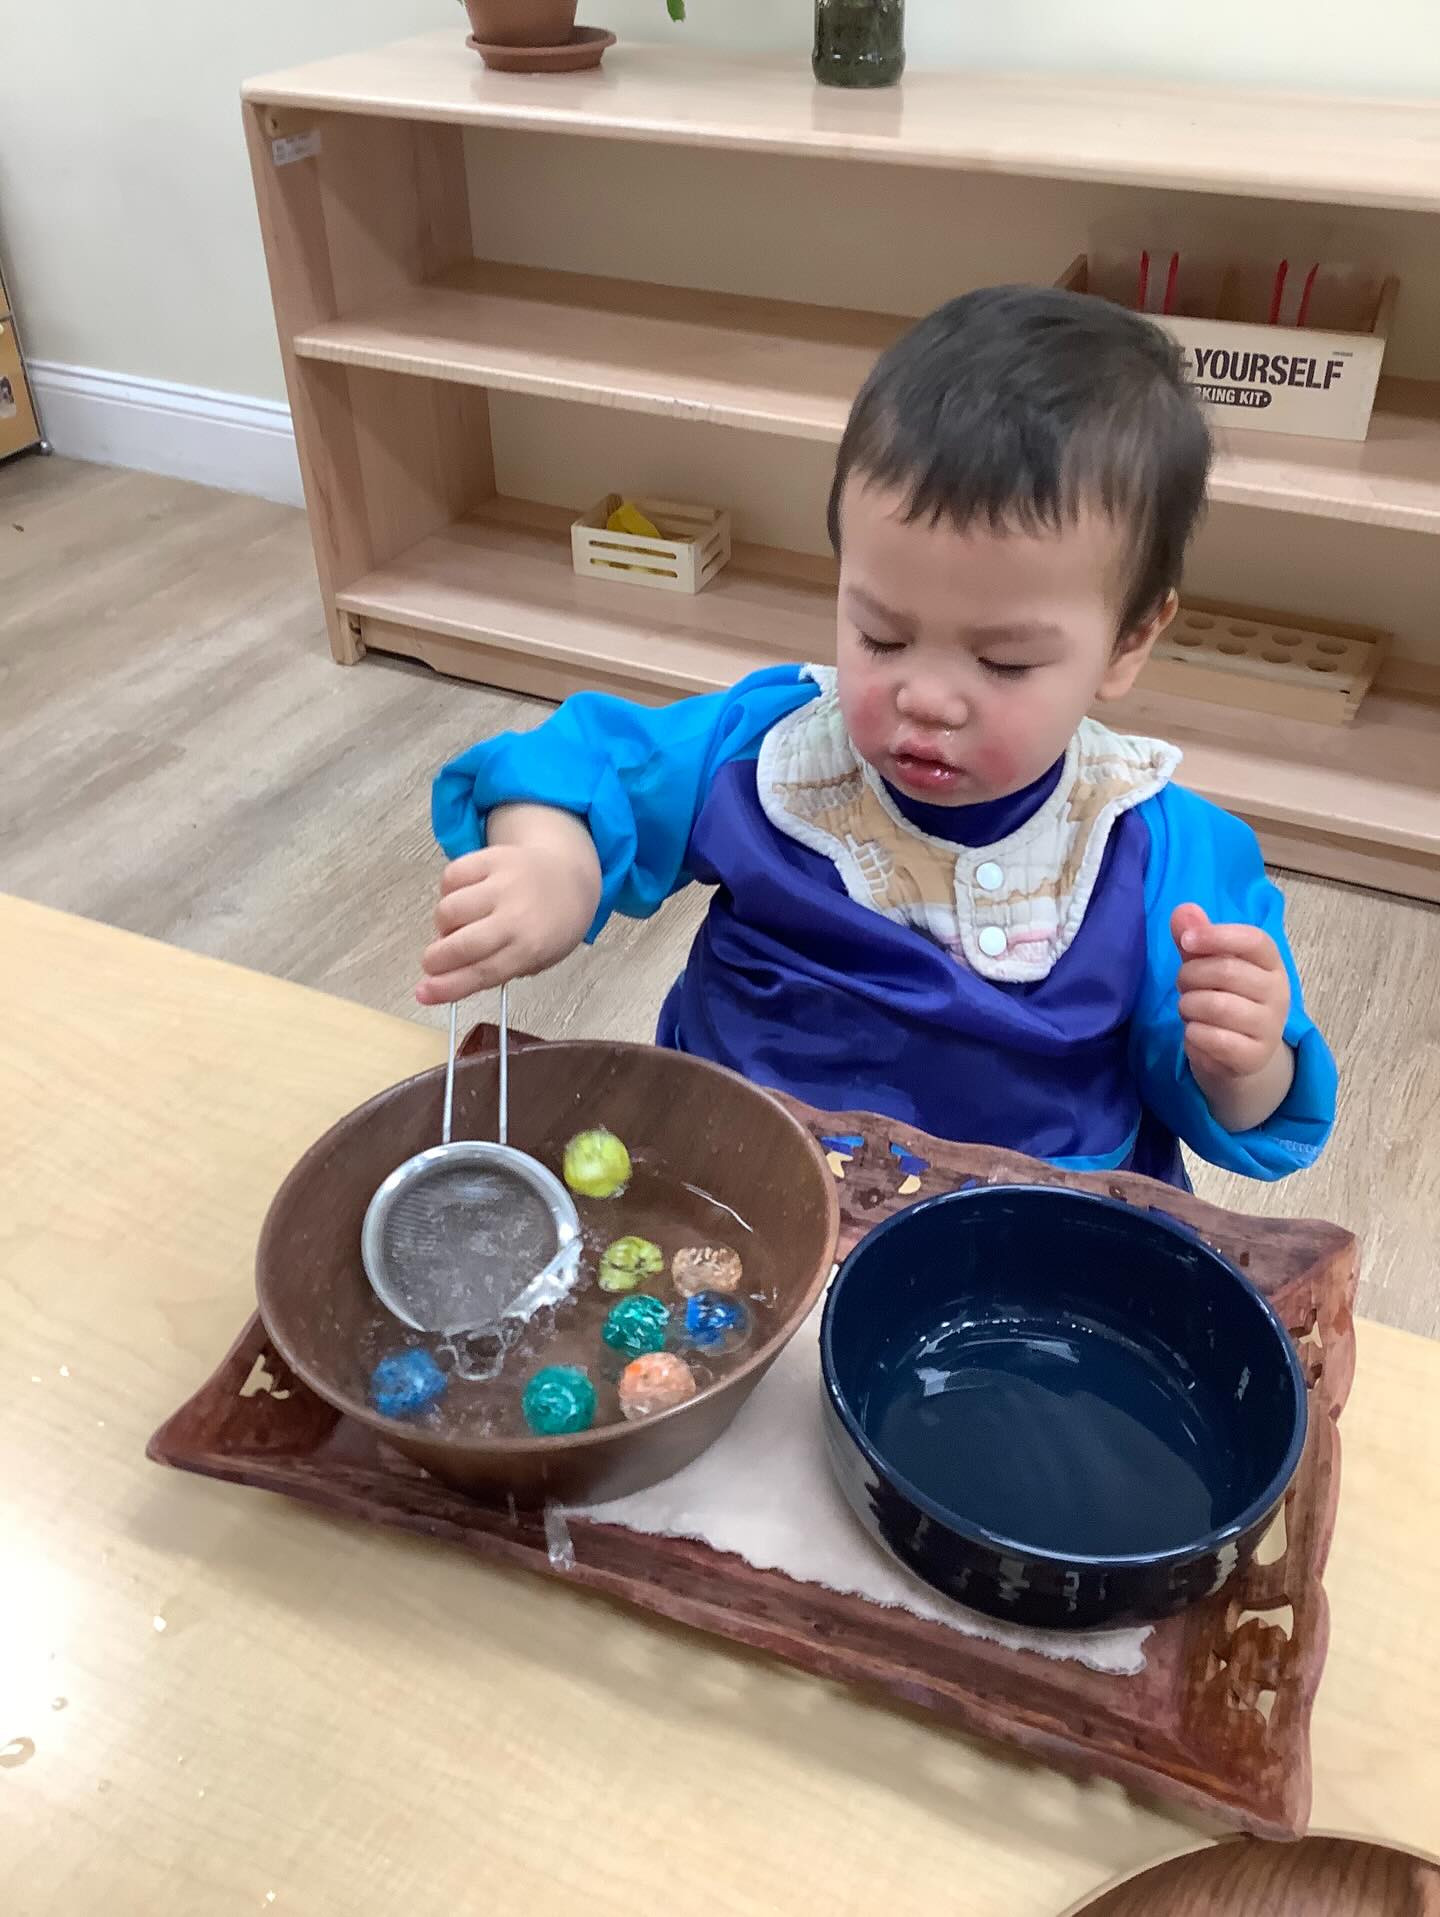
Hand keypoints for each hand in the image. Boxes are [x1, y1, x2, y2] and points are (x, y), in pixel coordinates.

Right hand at [417, 807, 600, 1004]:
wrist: (570, 877)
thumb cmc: (550, 925)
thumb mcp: (536, 959)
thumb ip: (494, 970)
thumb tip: (442, 980)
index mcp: (532, 948)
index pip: (482, 973)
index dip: (447, 987)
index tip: (423, 994)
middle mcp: (518, 915)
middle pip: (461, 944)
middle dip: (436, 959)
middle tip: (432, 962)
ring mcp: (504, 883)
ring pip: (449, 910)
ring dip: (443, 925)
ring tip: (457, 927)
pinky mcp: (493, 857)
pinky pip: (451, 876)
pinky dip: (447, 891)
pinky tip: (462, 898)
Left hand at [1171, 903, 1293, 1130]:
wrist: (1239, 1056)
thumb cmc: (1223, 999)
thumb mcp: (1208, 966)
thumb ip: (1195, 939)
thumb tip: (1183, 910)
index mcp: (1271, 964)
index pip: (1254, 940)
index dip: (1217, 936)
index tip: (1186, 941)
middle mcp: (1277, 993)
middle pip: (1227, 971)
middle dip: (1190, 975)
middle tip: (1183, 984)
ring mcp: (1269, 1027)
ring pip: (1217, 1006)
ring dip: (1189, 1006)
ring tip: (1189, 1009)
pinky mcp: (1254, 1057)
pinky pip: (1214, 1039)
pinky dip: (1193, 1034)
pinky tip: (1195, 1033)